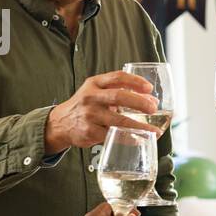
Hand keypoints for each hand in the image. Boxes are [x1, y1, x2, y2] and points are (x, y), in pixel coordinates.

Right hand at [45, 71, 159, 151]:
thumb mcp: (97, 91)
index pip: (117, 77)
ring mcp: (90, 115)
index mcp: (95, 83)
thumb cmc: (86, 105)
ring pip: (119, 120)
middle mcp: (91, 97)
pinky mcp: (90, 132)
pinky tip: (139, 139)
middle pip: (119, 96)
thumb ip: (119, 91)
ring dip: (139, 126)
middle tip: (153, 108)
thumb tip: (150, 99)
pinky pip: (114, 135)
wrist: (61, 122)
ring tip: (154, 131)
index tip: (149, 88)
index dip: (135, 81)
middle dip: (139, 102)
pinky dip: (129, 138)